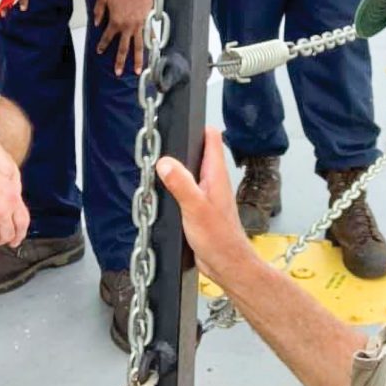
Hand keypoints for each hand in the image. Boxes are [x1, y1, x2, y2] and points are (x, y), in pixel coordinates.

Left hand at [93, 0, 150, 75]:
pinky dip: (151, 44)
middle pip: (122, 49)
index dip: (102, 45)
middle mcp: (127, 27)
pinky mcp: (147, 21)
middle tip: (117, 72)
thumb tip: (96, 22)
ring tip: (137, 71)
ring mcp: (139, 26)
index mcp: (115, 21)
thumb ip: (98, 11)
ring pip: (138, 47)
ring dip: (137, 60)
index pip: (106, 38)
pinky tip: (152, 51)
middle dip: (119, 61)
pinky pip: (149, 35)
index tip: (99, 51)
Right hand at [156, 127, 252, 284]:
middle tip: (163, 142)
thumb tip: (165, 162)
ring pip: (191, 170)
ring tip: (159, 163)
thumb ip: (181, 183)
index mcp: (216, 174)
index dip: (198, 126)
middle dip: (182, 146)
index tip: (182, 121)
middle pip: (199, 151)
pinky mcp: (200, 207)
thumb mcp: (195, 207)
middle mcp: (213, 180)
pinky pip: (187, 188)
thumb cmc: (218, 238)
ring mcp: (207, 193)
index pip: (212, 138)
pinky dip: (176, 185)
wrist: (226, 264)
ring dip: (177, 166)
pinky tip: (165, 190)